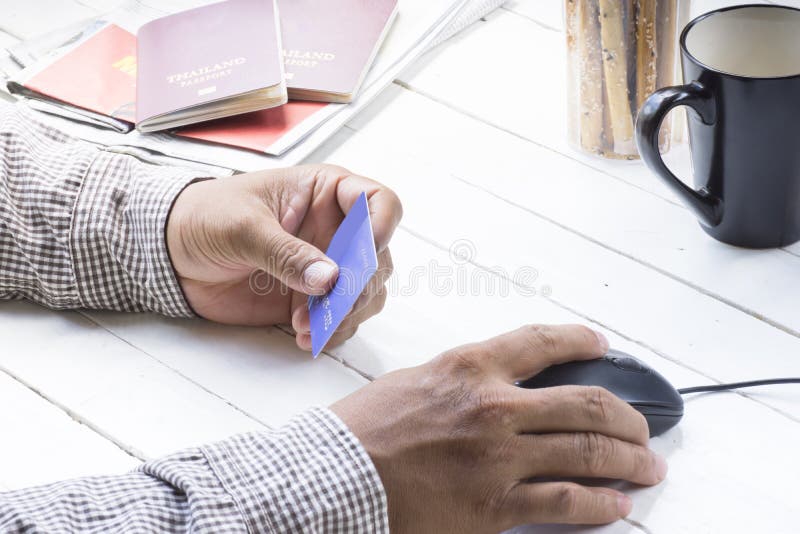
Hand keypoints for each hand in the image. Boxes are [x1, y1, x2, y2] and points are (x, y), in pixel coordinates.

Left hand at [166, 164, 401, 350]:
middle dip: (359, 286)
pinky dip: (330, 331)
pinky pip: (341, 319)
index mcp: (325, 193)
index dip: (382, 226)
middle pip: (377, 257)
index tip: (366, 253)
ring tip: (306, 327)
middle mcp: (335, 229)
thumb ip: (285, 252)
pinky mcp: (311, 299)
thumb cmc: (205, 218)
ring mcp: (326, 267)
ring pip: (366, 293)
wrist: (172, 255)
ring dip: (345, 314)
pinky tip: (302, 335)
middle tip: (332, 305)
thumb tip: (328, 278)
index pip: (378, 202)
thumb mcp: (243, 226)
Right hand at [332, 324, 666, 532]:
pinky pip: (566, 503)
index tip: (602, 344)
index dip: (581, 340)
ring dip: (629, 460)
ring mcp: (500, 457)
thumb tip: (497, 391)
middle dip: (628, 418)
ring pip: (589, 452)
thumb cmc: (363, 430)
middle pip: (586, 403)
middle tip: (643, 428)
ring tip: (648, 466)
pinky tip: (616, 505)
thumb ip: (463, 383)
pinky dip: (601, 504)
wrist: (334, 477)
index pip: (542, 342)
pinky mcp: (495, 505)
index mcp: (471, 367)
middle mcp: (494, 406)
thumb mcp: (414, 382)